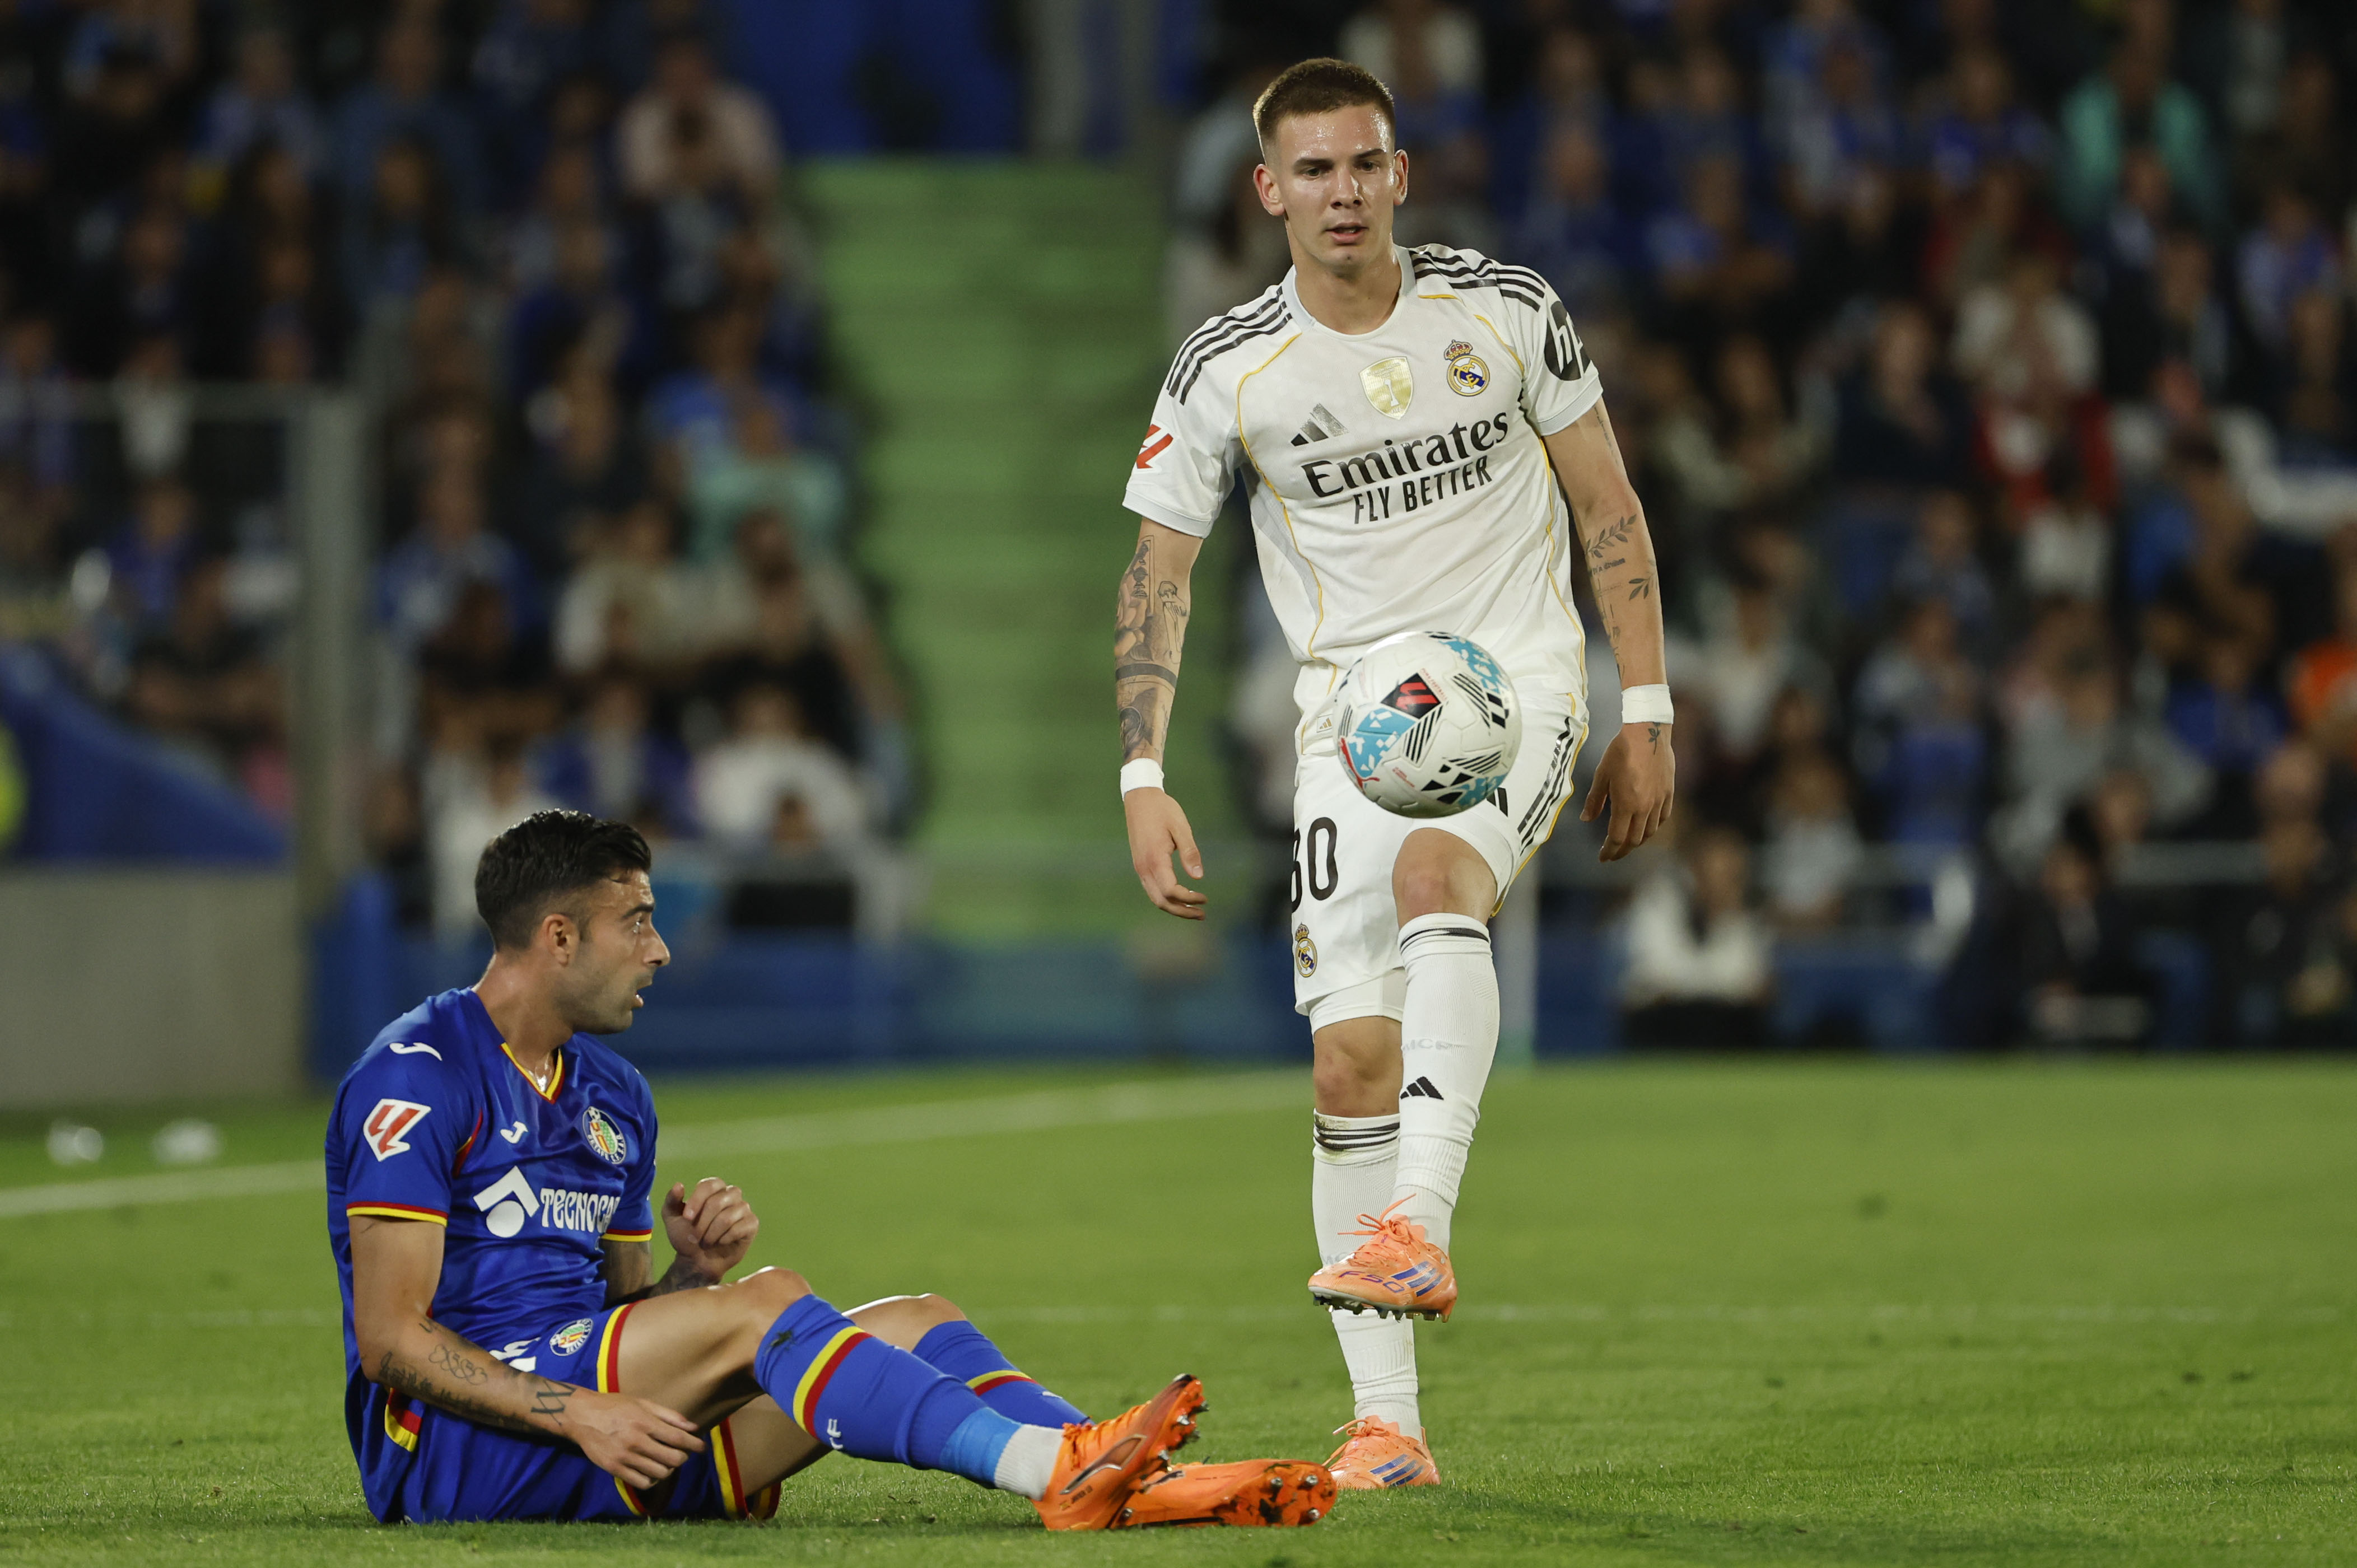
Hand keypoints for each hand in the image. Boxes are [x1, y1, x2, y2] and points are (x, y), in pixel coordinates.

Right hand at [560, 1387, 703, 1489]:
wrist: (582, 1416)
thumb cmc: (616, 1406)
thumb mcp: (643, 1403)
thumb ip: (669, 1415)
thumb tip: (693, 1427)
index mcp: (644, 1422)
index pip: (677, 1438)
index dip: (694, 1445)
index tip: (702, 1447)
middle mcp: (635, 1441)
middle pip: (672, 1459)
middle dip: (683, 1458)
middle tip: (681, 1453)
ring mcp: (624, 1457)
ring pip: (659, 1474)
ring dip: (669, 1469)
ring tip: (666, 1461)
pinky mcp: (614, 1469)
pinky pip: (642, 1483)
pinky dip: (652, 1480)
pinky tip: (652, 1471)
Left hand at [663, 1178, 757, 1280]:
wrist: (697, 1261)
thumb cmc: (686, 1236)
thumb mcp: (672, 1219)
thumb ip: (672, 1200)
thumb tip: (679, 1185)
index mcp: (714, 1189)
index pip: (709, 1185)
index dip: (697, 1200)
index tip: (687, 1218)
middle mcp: (731, 1195)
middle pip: (718, 1202)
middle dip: (702, 1223)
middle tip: (694, 1237)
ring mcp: (743, 1209)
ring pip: (728, 1217)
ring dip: (712, 1234)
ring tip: (705, 1242)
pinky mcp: (752, 1224)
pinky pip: (740, 1228)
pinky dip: (725, 1238)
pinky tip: (721, 1242)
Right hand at [1124, 786, 1205, 919]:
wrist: (1140, 798)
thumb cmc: (1162, 810)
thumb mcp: (1181, 827)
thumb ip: (1190, 852)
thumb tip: (1199, 877)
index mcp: (1154, 859)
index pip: (1171, 891)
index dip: (1188, 899)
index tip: (1205, 899)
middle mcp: (1144, 867)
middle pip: (1161, 901)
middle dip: (1182, 912)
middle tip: (1202, 914)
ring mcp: (1139, 867)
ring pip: (1155, 898)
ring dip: (1174, 907)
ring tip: (1193, 910)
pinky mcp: (1140, 864)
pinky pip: (1151, 889)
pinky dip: (1166, 898)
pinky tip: (1180, 896)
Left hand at [1580, 721, 1674, 861]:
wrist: (1648, 732)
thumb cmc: (1621, 751)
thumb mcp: (1601, 775)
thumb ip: (1594, 800)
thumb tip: (1586, 819)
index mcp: (1626, 804)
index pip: (1617, 838)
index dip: (1609, 851)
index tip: (1602, 857)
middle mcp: (1645, 807)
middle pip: (1634, 840)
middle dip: (1622, 850)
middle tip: (1612, 854)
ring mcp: (1659, 800)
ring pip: (1650, 831)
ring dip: (1637, 841)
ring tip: (1627, 842)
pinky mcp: (1669, 792)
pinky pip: (1663, 817)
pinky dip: (1654, 827)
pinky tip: (1647, 826)